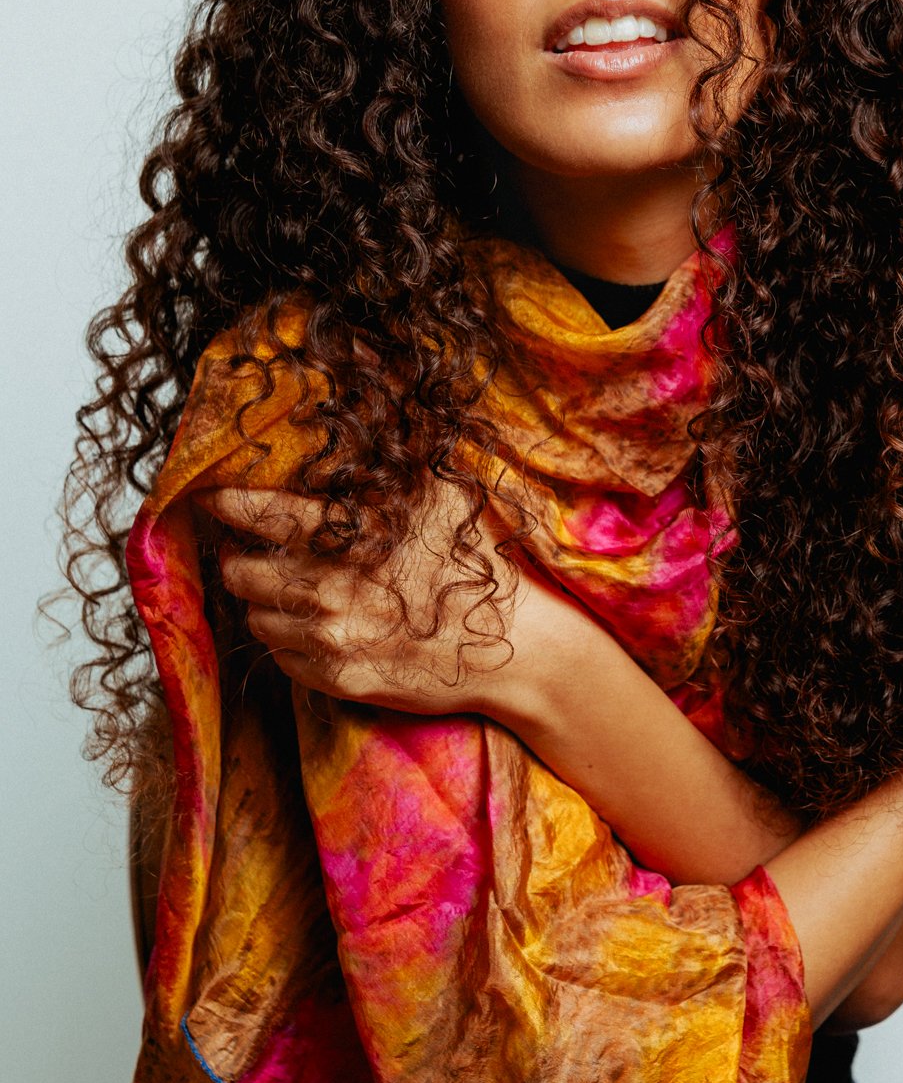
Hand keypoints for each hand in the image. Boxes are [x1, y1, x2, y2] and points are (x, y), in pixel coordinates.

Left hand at [196, 482, 571, 720]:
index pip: (261, 514)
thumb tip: (368, 403)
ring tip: (293, 588)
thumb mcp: (442, 496)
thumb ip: (393, 465)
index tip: (209, 497)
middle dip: (241, 557)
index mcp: (351, 536)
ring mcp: (331, 639)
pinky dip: (289, 640)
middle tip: (251, 549)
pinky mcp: (338, 679)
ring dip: (265, 601)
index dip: (225, 503)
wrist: (514, 645)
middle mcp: (331, 589)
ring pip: (258, 617)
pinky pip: (282, 657)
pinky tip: (320, 626)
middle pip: (244, 570)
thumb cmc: (479, 563)